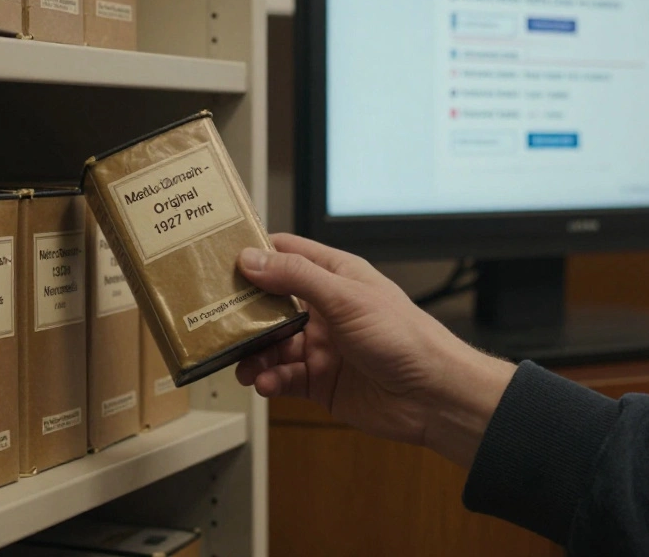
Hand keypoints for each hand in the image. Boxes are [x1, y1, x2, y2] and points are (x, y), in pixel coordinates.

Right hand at [236, 234, 516, 467]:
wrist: (434, 397)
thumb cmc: (406, 338)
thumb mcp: (347, 297)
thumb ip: (296, 277)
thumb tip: (251, 259)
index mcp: (336, 276)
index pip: (286, 254)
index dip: (254, 253)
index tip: (218, 257)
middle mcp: (325, 308)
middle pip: (270, 303)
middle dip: (243, 312)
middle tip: (214, 318)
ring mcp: (322, 346)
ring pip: (271, 344)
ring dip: (252, 352)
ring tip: (241, 362)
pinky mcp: (320, 381)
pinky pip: (283, 376)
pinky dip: (269, 379)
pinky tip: (266, 381)